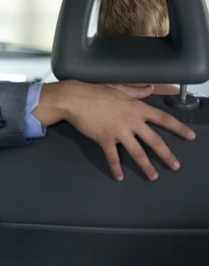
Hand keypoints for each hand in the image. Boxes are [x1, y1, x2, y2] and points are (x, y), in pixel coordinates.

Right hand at [33, 80, 195, 180]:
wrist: (75, 99)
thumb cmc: (95, 91)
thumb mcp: (118, 89)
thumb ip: (136, 92)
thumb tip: (150, 89)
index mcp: (137, 108)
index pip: (163, 119)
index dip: (178, 128)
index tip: (190, 136)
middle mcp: (131, 121)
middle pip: (154, 141)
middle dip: (166, 155)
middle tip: (175, 166)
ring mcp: (118, 131)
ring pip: (137, 152)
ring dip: (146, 166)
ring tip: (153, 176)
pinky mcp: (105, 139)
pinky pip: (113, 156)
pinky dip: (116, 168)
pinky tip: (119, 176)